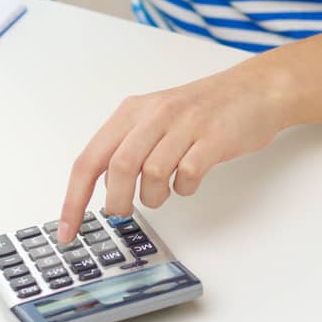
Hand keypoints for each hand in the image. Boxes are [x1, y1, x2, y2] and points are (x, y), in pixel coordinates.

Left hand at [55, 58, 288, 243]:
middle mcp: (154, 114)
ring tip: (164, 191)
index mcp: (132, 112)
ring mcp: (185, 125)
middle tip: (123, 213)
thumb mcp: (155, 119)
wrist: (253, 90)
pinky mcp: (213, 139)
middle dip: (116, 202)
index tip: (67, 230)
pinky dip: (184, 189)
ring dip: (154, 196)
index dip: (74, 198)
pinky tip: (188, 181)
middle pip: (118, 167)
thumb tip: (103, 190)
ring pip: (152, 173)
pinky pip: (188, 175)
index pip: (89, 159)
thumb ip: (127, 148)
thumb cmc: (201, 110)